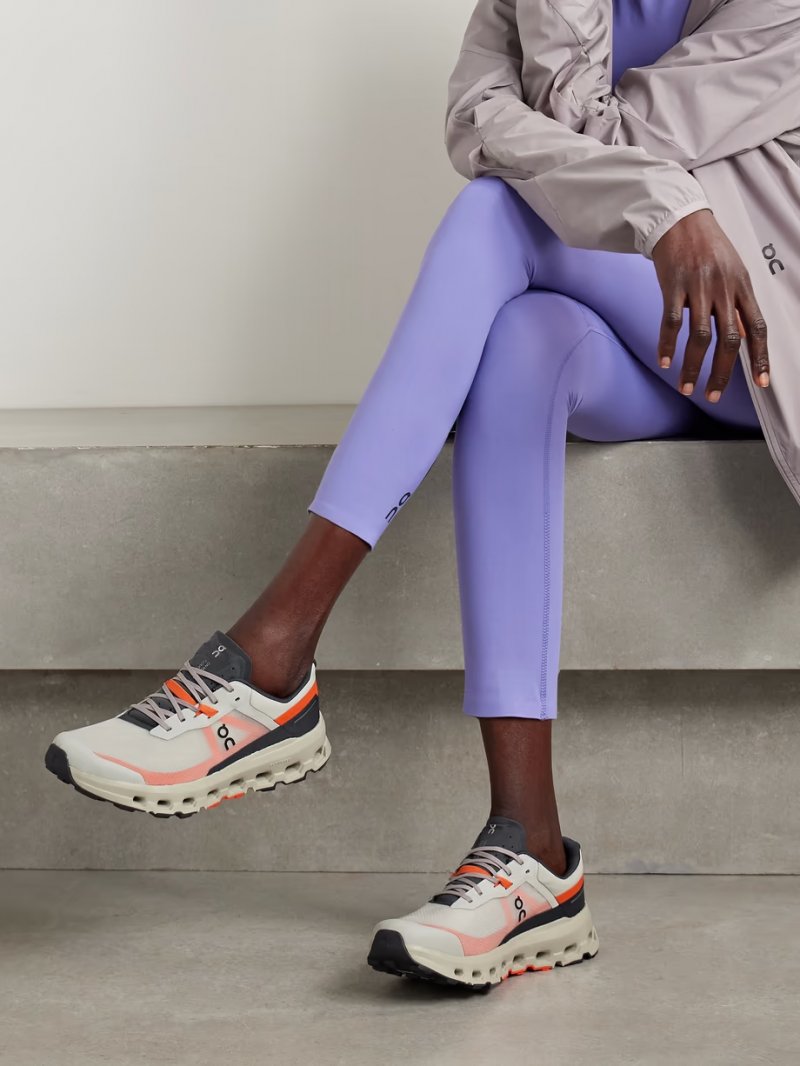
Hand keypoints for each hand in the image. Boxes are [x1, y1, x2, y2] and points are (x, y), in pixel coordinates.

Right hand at [651, 208, 768, 401]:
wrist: (681, 219)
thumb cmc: (707, 247)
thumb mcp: (733, 271)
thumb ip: (738, 303)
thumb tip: (745, 336)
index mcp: (742, 287)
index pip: (757, 328)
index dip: (761, 357)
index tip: (762, 382)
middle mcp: (724, 289)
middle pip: (729, 340)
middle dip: (722, 373)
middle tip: (713, 395)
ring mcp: (698, 287)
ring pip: (700, 337)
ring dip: (692, 367)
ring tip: (686, 386)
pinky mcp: (674, 286)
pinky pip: (671, 322)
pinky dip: (668, 345)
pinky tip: (665, 361)